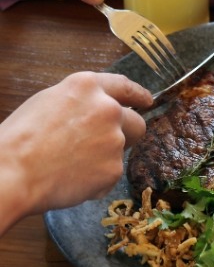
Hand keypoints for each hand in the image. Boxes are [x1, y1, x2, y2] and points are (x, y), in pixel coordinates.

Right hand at [0, 72, 151, 233]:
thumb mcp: (49, 102)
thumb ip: (81, 103)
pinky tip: (70, 180)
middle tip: (105, 146)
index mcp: (87, 87)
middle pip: (136, 123)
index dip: (138, 95)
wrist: (11, 172)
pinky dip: (96, 180)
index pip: (124, 86)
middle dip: (128, 134)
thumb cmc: (19, 139)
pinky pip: (110, 175)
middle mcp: (107, 109)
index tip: (147, 101)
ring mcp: (114, 139)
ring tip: (71, 165)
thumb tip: (96, 112)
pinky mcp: (114, 168)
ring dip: (105, 158)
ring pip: (121, 151)